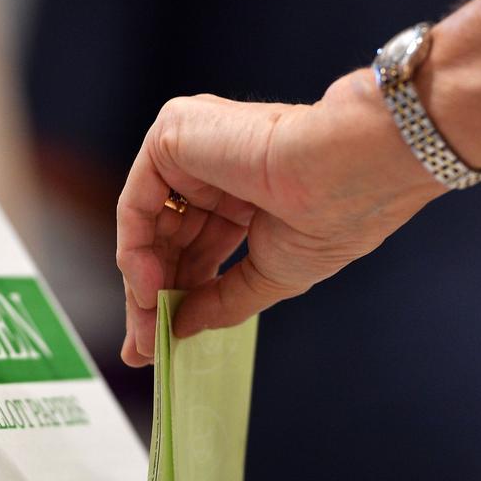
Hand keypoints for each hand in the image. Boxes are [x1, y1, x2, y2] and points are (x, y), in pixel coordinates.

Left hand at [116, 68, 447, 366]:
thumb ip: (221, 300)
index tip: (159, 345)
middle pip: (167, 239)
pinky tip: (149, 289)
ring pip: (147, 224)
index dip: (178, 296)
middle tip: (143, 347)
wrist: (346, 174)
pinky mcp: (173, 134)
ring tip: (148, 329)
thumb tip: (180, 328)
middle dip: (152, 297)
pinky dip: (134, 249)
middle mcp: (214, 164)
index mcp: (246, 192)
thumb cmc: (332, 216)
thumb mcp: (270, 273)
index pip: (196, 248)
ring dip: (142, 283)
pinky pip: (137, 201)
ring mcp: (193, 146)